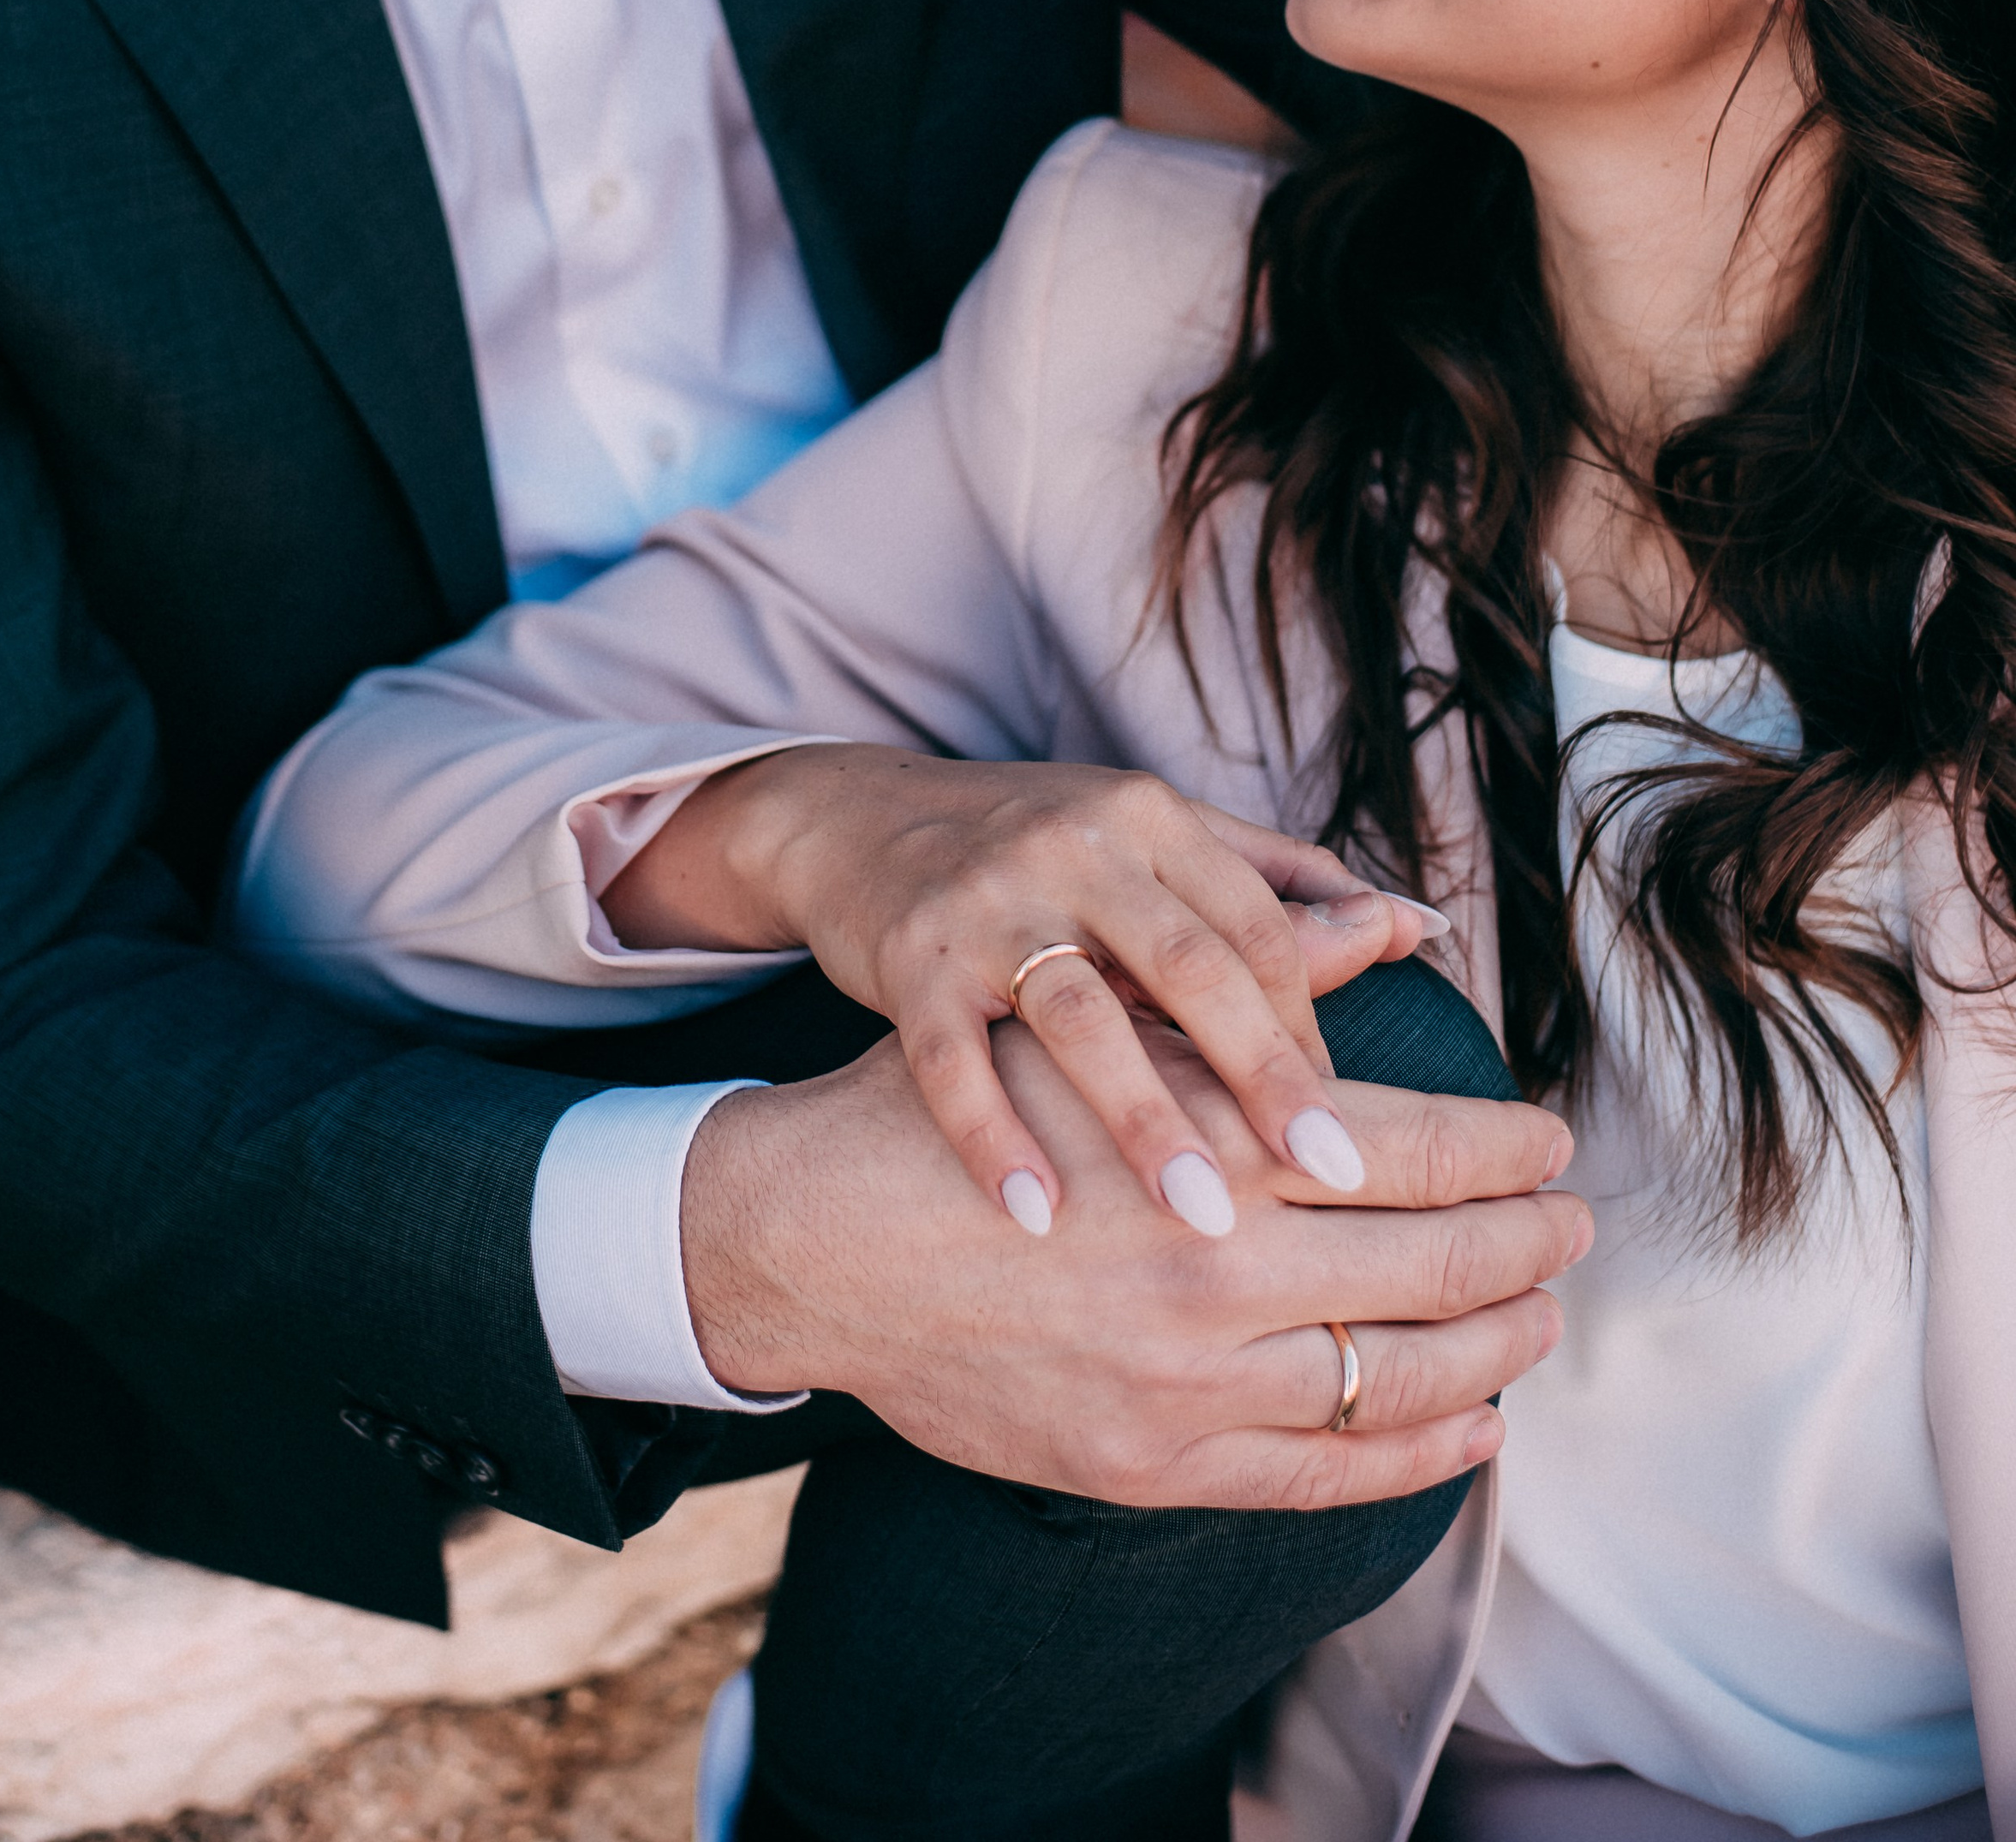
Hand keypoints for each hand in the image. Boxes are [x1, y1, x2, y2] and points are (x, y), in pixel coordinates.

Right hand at [603, 743, 1447, 1232]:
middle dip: (1263, 1075)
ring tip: (1205, 1223)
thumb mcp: (1153, 846)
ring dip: (1144, 1120)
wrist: (858, 820)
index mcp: (1152, 821)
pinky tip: (1037, 1217)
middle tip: (1331, 1178)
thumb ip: (1277, 886)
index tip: (1353, 1137)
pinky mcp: (908, 956)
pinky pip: (954, 1056)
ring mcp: (987, 901)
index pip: (1255, 927)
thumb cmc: (1039, 849)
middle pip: (1190, 965)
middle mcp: (1078, 848)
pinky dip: (995, 1136)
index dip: (1307, 1029)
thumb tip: (1414, 925)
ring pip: (1079, 1015)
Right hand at [681, 1015, 1586, 1509]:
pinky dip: (1413, 1455)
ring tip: (1540, 1318)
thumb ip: (1257, 980)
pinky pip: (1318, 1473)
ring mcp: (1181, 1378)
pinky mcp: (1143, 1462)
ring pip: (1398, 1379)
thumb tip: (1389, 920)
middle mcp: (1212, 1262)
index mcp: (1213, 1134)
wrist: (818, 1233)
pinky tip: (1470, 1428)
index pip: (1420, 1148)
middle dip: (1528, 1245)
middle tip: (1575, 1225)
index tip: (1556, 1141)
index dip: (1509, 1148)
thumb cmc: (975, 1094)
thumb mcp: (1111, 1014)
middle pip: (1435, 1264)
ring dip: (1495, 1350)